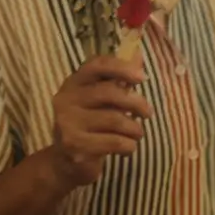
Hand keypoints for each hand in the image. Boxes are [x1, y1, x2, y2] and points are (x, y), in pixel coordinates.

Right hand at [49, 55, 152, 189]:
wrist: (66, 161)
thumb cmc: (91, 123)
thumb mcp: (101, 100)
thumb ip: (118, 79)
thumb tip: (139, 53)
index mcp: (74, 82)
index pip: (97, 65)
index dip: (121, 67)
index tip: (142, 77)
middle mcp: (66, 99)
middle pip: (110, 93)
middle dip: (137, 103)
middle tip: (148, 113)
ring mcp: (67, 122)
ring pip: (115, 119)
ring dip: (135, 128)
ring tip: (138, 133)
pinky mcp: (74, 144)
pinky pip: (114, 141)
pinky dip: (129, 145)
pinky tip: (128, 147)